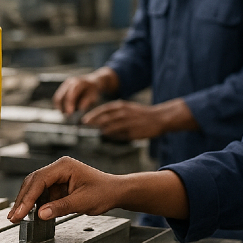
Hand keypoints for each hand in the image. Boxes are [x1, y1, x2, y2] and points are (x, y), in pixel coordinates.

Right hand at [7, 156, 117, 221]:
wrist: (115, 192)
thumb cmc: (104, 192)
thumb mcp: (83, 202)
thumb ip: (61, 207)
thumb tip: (40, 214)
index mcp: (64, 166)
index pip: (39, 180)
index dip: (27, 198)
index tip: (19, 212)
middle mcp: (59, 168)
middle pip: (33, 182)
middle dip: (22, 200)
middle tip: (12, 217)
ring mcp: (58, 176)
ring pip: (35, 188)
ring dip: (26, 202)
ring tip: (17, 217)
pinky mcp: (58, 185)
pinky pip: (42, 194)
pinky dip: (35, 204)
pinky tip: (30, 214)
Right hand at [53, 68, 118, 114]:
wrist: (91, 82)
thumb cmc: (93, 90)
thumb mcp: (93, 95)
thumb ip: (87, 101)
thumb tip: (80, 108)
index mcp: (78, 83)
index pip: (71, 94)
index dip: (69, 104)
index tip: (70, 113)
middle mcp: (69, 82)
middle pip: (61, 96)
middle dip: (62, 107)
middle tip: (66, 117)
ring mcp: (65, 85)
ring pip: (57, 97)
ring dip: (60, 107)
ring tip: (65, 115)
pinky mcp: (62, 88)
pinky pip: (58, 97)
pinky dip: (59, 105)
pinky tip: (63, 111)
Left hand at [83, 98, 197, 139]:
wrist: (159, 118)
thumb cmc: (141, 114)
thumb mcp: (128, 109)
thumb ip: (115, 114)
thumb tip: (101, 123)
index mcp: (122, 106)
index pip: (103, 110)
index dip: (92, 115)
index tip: (84, 120)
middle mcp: (123, 113)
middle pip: (104, 118)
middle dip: (93, 122)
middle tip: (84, 126)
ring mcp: (128, 122)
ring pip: (110, 126)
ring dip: (101, 129)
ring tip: (96, 132)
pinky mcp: (132, 131)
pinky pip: (119, 134)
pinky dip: (112, 135)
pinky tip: (108, 136)